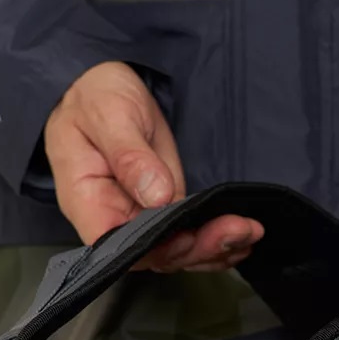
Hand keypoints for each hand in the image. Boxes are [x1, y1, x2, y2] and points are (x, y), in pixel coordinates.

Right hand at [44, 61, 261, 270]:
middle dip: (200, 248)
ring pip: (179, 250)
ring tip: (249, 231)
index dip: (157, 250)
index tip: (190, 236)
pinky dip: (217, 240)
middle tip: (237, 230)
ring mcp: (142, 218)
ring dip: (216, 247)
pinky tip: (243, 236)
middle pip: (156, 254)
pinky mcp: (165, 210)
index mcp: (88, 203)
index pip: (119, 246)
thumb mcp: (109, 117)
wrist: (103, 86)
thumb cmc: (93, 98)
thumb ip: (130, 157)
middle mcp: (115, 220)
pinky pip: (188, 235)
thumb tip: (156, 196)